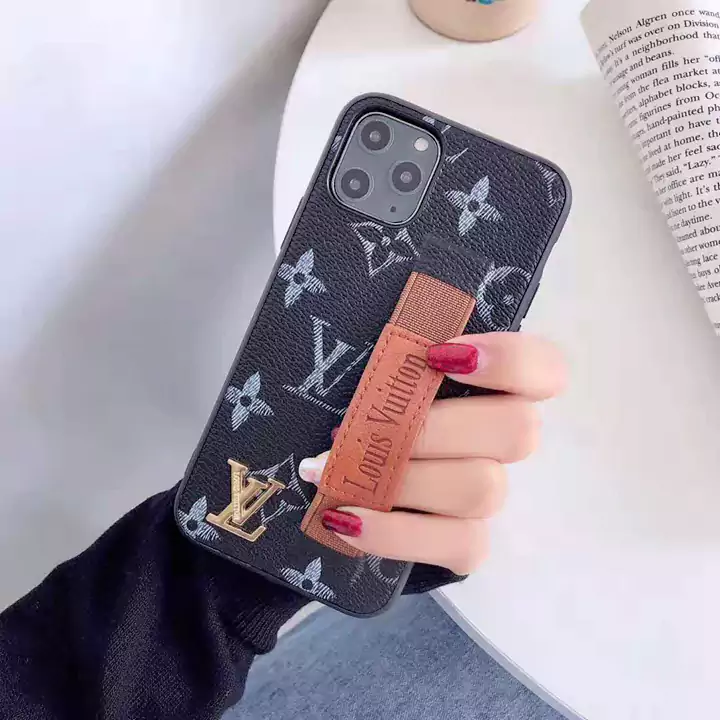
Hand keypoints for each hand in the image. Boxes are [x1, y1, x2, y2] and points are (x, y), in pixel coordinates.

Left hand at [298, 333, 565, 574]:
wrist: (345, 480)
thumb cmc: (362, 409)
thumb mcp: (375, 373)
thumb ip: (395, 358)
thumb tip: (389, 354)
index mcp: (491, 385)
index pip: (545, 368)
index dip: (508, 360)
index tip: (437, 355)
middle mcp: (502, 440)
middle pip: (517, 431)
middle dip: (432, 428)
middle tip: (363, 428)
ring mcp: (489, 494)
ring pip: (483, 488)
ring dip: (404, 480)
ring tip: (334, 472)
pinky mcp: (468, 544)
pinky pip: (459, 545)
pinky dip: (393, 534)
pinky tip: (342, 518)